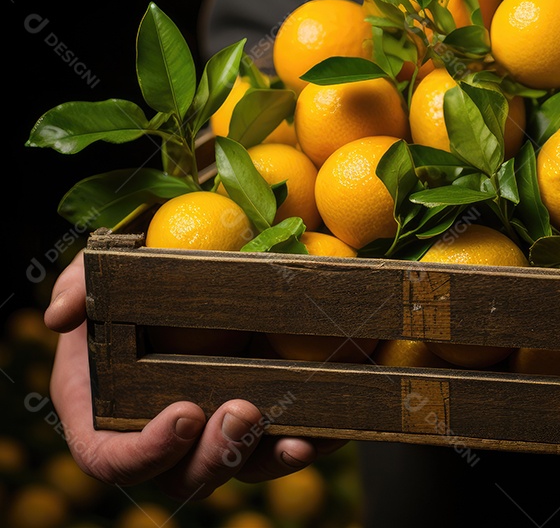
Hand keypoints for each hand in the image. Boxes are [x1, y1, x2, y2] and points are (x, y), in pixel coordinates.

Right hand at [44, 251, 346, 500]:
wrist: (205, 261)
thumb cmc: (144, 274)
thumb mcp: (106, 270)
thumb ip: (81, 285)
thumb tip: (60, 315)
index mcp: (107, 410)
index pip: (110, 458)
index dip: (144, 453)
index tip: (184, 413)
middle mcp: (160, 433)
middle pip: (180, 477)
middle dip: (214, 456)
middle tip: (243, 412)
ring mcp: (212, 430)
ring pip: (235, 471)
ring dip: (260, 460)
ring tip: (287, 433)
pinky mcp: (259, 421)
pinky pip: (279, 448)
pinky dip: (302, 447)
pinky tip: (320, 433)